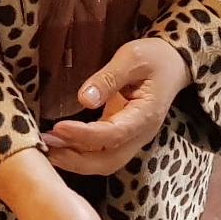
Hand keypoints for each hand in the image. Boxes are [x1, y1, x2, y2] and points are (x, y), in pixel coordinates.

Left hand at [39, 39, 192, 176]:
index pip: (113, 134)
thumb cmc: (155, 57)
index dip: (84, 135)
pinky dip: (79, 154)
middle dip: (75, 159)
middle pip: (108, 161)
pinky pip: (101, 154)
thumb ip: (108, 78)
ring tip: (47, 146)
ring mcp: (132, 138)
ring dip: (75, 160)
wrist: (174, 64)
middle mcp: (140, 134)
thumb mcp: (132, 57)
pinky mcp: (123, 136)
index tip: (57, 127)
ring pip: (104, 163)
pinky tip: (59, 144)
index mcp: (146, 115)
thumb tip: (84, 99)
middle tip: (46, 144)